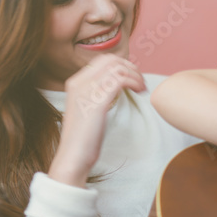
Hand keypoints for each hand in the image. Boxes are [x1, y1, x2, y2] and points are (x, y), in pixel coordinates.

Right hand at [49, 55, 145, 186]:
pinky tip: (140, 91)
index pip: (103, 60)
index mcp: (75, 82)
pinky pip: (120, 80)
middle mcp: (79, 82)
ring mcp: (87, 91)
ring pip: (118, 68)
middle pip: (111, 60)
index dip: (122, 65)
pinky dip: (134, 82)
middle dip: (130, 67)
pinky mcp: (97, 101)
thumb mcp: (89, 109)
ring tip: (142, 88)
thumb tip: (117, 85)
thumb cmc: (84, 137)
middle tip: (141, 81)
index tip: (133, 77)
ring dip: (135, 75)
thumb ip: (98, 94)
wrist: (74, 156)